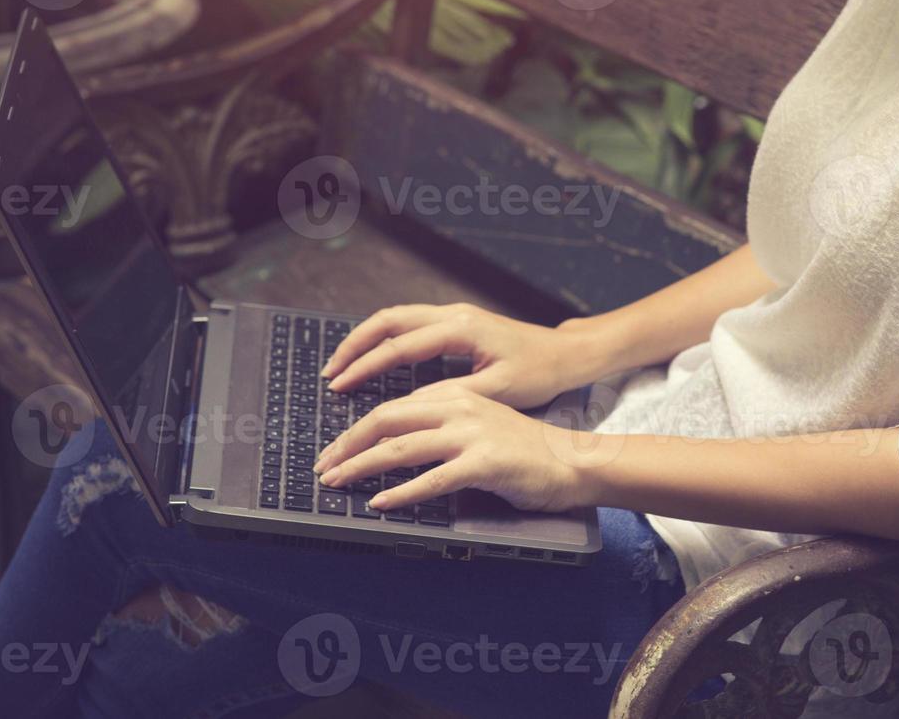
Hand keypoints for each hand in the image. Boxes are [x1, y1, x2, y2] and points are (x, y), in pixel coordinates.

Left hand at [313, 385, 597, 511]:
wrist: (574, 461)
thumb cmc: (528, 450)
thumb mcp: (482, 424)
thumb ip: (444, 425)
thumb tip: (397, 444)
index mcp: (457, 396)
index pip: (394, 407)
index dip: (357, 429)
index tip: (335, 450)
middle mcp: (461, 408)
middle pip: (387, 419)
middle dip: (347, 443)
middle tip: (324, 466)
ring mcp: (472, 434)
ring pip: (401, 446)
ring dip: (362, 465)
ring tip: (339, 482)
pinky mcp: (485, 464)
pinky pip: (432, 479)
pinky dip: (402, 492)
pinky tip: (382, 502)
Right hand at [321, 303, 609, 410]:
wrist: (565, 355)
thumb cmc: (539, 373)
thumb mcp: (498, 391)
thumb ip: (453, 395)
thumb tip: (409, 407)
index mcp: (461, 329)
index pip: (399, 346)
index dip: (365, 367)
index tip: (340, 386)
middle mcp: (453, 315)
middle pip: (388, 320)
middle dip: (354, 346)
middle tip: (330, 374)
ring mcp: (454, 314)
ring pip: (396, 317)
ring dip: (367, 340)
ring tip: (343, 366)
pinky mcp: (457, 321)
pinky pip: (410, 323)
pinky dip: (385, 339)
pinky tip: (373, 359)